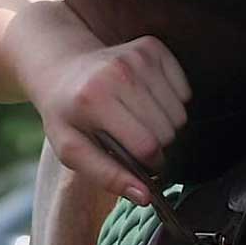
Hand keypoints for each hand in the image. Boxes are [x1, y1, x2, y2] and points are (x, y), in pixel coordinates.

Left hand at [31, 36, 190, 203]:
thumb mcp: (71, 149)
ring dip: (165, 125)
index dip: (149, 164)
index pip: (146, 145)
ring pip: (179, 113)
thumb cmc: (66, 113)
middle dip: (157, 146)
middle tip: (135, 142)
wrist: (62, 66)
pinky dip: (171, 103)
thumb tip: (146, 197)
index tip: (140, 163)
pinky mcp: (153, 48)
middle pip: (167, 131)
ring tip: (138, 121)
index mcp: (95, 100)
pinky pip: (184, 91)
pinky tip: (146, 101)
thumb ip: (107, 176)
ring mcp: (138, 56)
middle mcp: (119, 72)